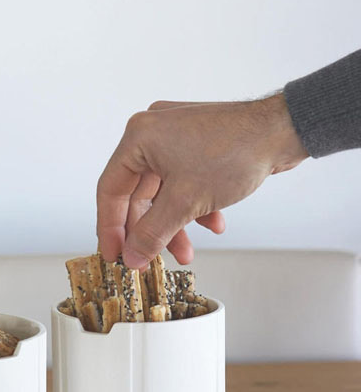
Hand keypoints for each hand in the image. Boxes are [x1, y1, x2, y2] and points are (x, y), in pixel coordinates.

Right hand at [96, 94, 306, 269]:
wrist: (281, 132)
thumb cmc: (235, 151)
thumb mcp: (185, 201)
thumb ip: (152, 232)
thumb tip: (131, 256)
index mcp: (139, 137)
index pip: (111, 189)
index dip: (110, 227)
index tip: (114, 256)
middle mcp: (152, 133)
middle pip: (138, 193)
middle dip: (150, 230)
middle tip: (151, 259)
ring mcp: (176, 138)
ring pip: (163, 191)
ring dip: (175, 223)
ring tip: (187, 251)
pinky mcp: (196, 145)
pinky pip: (183, 182)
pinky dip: (194, 206)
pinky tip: (212, 223)